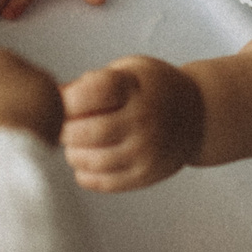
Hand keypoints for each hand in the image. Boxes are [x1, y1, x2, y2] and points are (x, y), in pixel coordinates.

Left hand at [59, 56, 204, 191]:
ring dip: (73, 153)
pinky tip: (87, 161)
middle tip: (62, 126)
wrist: (198, 116)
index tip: (59, 101)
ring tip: (75, 144)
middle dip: (63, 129)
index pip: (87, 95)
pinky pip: (102, 182)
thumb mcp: (129, 69)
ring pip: (90, 160)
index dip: (64, 100)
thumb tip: (53, 98)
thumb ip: (93, 81)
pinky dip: (85, 174)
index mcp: (134, 88)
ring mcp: (145, 151)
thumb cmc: (153, 88)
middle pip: (83, 132)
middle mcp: (142, 120)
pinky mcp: (145, 175)